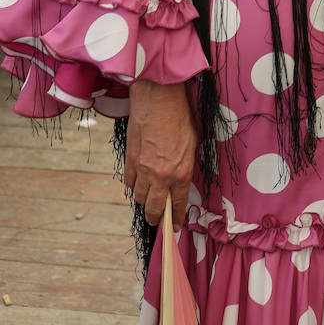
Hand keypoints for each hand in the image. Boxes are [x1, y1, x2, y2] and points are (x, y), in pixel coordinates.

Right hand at [125, 80, 196, 226]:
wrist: (158, 99)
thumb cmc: (180, 117)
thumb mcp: (192, 143)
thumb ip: (185, 165)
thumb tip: (180, 180)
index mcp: (181, 172)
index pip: (177, 204)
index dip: (176, 218)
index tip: (174, 226)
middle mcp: (161, 176)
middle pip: (154, 208)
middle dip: (156, 217)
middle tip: (157, 219)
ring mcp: (143, 170)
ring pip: (140, 197)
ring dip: (144, 199)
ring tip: (149, 195)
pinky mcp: (130, 160)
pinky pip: (129, 182)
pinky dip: (133, 185)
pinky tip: (138, 180)